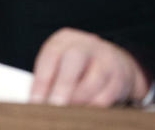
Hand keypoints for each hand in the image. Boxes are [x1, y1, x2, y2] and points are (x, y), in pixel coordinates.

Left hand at [30, 28, 150, 106]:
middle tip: (54, 106)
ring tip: (68, 115)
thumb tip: (36, 103)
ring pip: (93, 80)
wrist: (115, 62)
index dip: (41, 80)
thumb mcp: (60, 64)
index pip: (50, 56)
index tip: (35, 101)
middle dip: (63, 86)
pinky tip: (84, 116)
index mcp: (65, 40)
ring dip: (79, 101)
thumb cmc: (76, 67)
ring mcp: (106, 59)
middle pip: (74, 59)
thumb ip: (49, 80)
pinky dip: (94, 108)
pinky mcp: (120, 78)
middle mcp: (86, 45)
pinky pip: (106, 96)